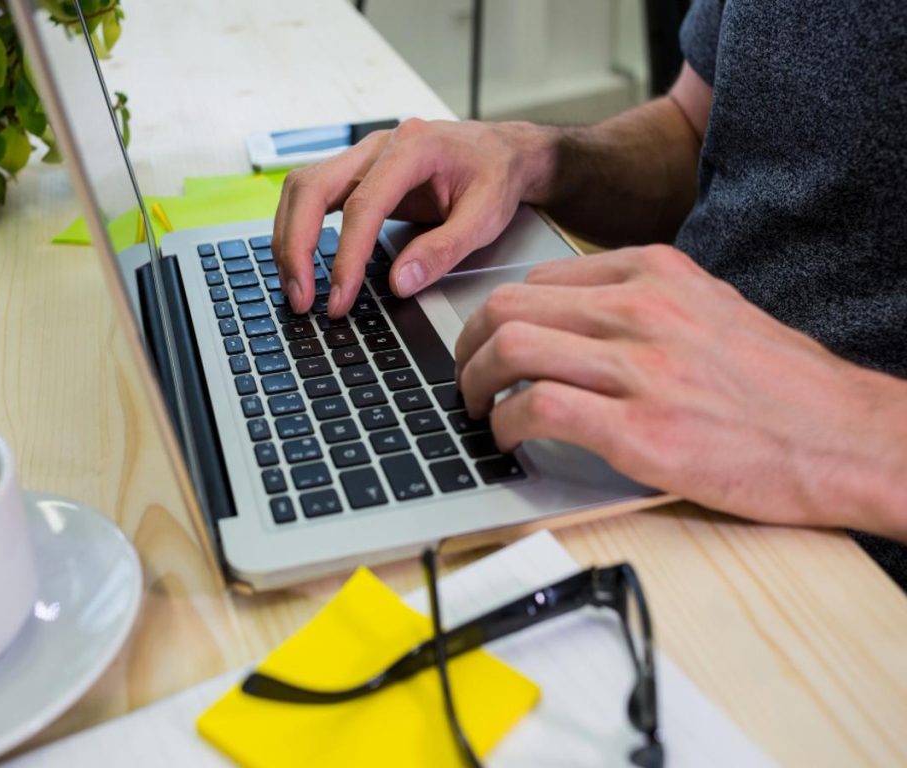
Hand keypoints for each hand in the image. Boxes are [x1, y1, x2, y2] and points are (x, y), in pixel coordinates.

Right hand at [272, 118, 550, 315]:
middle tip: (301, 299)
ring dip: (289, 240)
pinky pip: (311, 196)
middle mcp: (378, 146)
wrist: (503, 152)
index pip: (362, 204)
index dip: (346, 256)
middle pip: (312, 188)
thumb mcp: (485, 217)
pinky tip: (301, 263)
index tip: (340, 297)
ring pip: (301, 189)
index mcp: (413, 147)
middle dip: (296, 247)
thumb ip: (443, 250)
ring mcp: (362, 157)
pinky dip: (298, 230)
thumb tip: (399, 284)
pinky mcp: (356, 173)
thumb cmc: (496, 177)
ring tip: (296, 289)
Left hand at [455, 245, 906, 536]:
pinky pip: (537, 409)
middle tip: (467, 377)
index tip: (490, 342)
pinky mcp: (640, 428)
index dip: (500, 315)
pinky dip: (505, 425)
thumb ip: (644, 305)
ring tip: (479, 409)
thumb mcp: (711, 310)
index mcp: (656, 272)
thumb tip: (576, 323)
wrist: (849, 436)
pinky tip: (510, 439)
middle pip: (509, 305)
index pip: (541, 278)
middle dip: (470, 345)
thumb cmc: (782, 385)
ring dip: (475, 383)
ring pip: (512, 347)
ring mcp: (640, 366)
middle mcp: (643, 307)